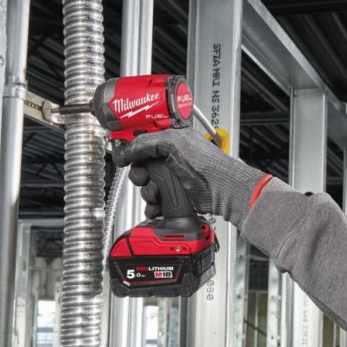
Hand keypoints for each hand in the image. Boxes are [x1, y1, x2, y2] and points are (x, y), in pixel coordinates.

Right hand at [111, 126, 267, 228]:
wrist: (223, 190)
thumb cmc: (207, 164)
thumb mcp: (173, 144)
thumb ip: (146, 143)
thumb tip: (126, 149)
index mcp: (171, 140)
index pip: (142, 142)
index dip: (131, 150)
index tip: (123, 157)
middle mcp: (171, 159)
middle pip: (141, 167)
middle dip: (139, 175)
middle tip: (144, 177)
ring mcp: (174, 179)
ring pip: (147, 186)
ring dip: (147, 192)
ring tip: (157, 193)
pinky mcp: (176, 197)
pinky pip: (155, 202)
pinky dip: (153, 206)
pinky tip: (157, 206)